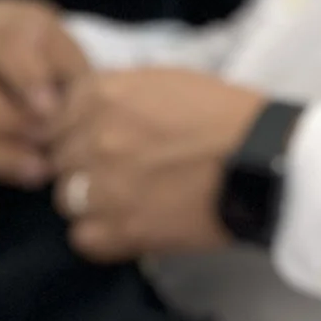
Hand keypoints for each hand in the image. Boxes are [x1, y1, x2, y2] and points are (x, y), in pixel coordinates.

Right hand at [0, 0, 91, 230]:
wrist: (25, 51)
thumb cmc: (53, 54)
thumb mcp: (68, 45)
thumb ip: (69, 70)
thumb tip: (66, 113)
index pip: (2, 49)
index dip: (26, 79)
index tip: (52, 106)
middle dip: (13, 123)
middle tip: (50, 141)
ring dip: (0, 159)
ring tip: (40, 172)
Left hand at [49, 69, 266, 262]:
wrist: (265, 160)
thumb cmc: (225, 115)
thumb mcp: (163, 81)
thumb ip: (114, 94)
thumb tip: (81, 111)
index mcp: (102, 93)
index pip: (54, 118)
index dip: (74, 133)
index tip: (98, 142)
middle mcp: (94, 136)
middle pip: (57, 160)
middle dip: (80, 167)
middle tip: (119, 173)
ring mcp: (105, 185)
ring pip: (65, 200)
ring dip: (89, 203)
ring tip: (126, 201)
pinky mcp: (122, 229)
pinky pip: (82, 239)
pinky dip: (101, 237)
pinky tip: (128, 227)